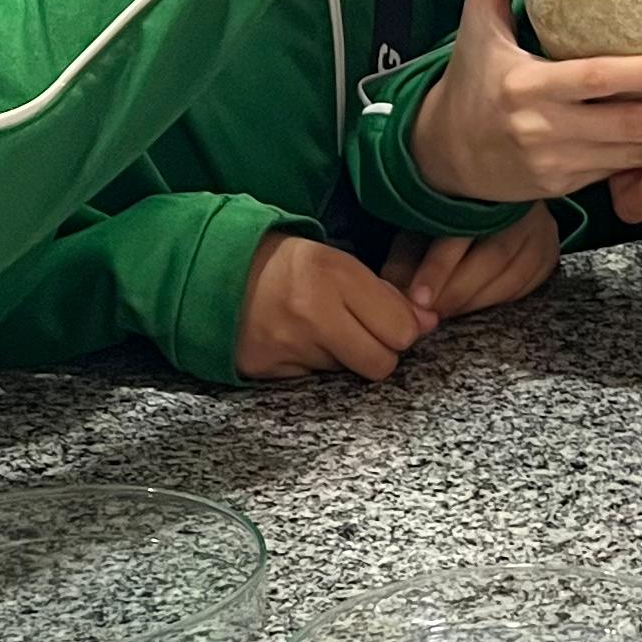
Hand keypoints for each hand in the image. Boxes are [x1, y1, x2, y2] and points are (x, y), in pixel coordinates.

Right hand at [235, 231, 437, 383]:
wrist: (213, 272)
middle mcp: (312, 311)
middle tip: (364, 333)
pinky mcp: (267, 369)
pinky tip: (298, 341)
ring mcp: (288, 345)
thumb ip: (385, 294)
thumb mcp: (337, 261)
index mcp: (332, 274)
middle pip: (381, 362)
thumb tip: (428, 324)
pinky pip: (314, 380)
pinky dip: (313, 364)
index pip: (400, 328)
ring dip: (344, 357)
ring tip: (321, 329)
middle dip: (380, 351)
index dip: (403, 328)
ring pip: (348, 373)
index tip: (391, 320)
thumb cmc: (286, 264)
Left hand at [386, 207, 559, 320]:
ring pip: (513, 275)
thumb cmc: (448, 216)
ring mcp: (541, 229)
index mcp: (480, 189)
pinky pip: (526, 284)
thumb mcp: (421, 229)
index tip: (419, 298)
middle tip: (431, 313)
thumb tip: (394, 289)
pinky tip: (475, 305)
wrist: (492, 200)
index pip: (463, 229)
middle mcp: (519, 205)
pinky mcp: (549, 253)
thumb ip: (407, 258)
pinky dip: (498, 300)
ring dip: (476, 301)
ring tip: (448, 313)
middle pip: (493, 256)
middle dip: (457, 291)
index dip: (438, 267)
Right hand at [409, 0, 641, 201]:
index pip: (595, 79)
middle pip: (631, 127)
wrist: (446, 158)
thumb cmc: (470, 79)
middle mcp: (545, 131)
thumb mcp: (473, 24)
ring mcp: (560, 165)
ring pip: (639, 158)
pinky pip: (627, 175)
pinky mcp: (570, 187)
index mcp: (525, 87)